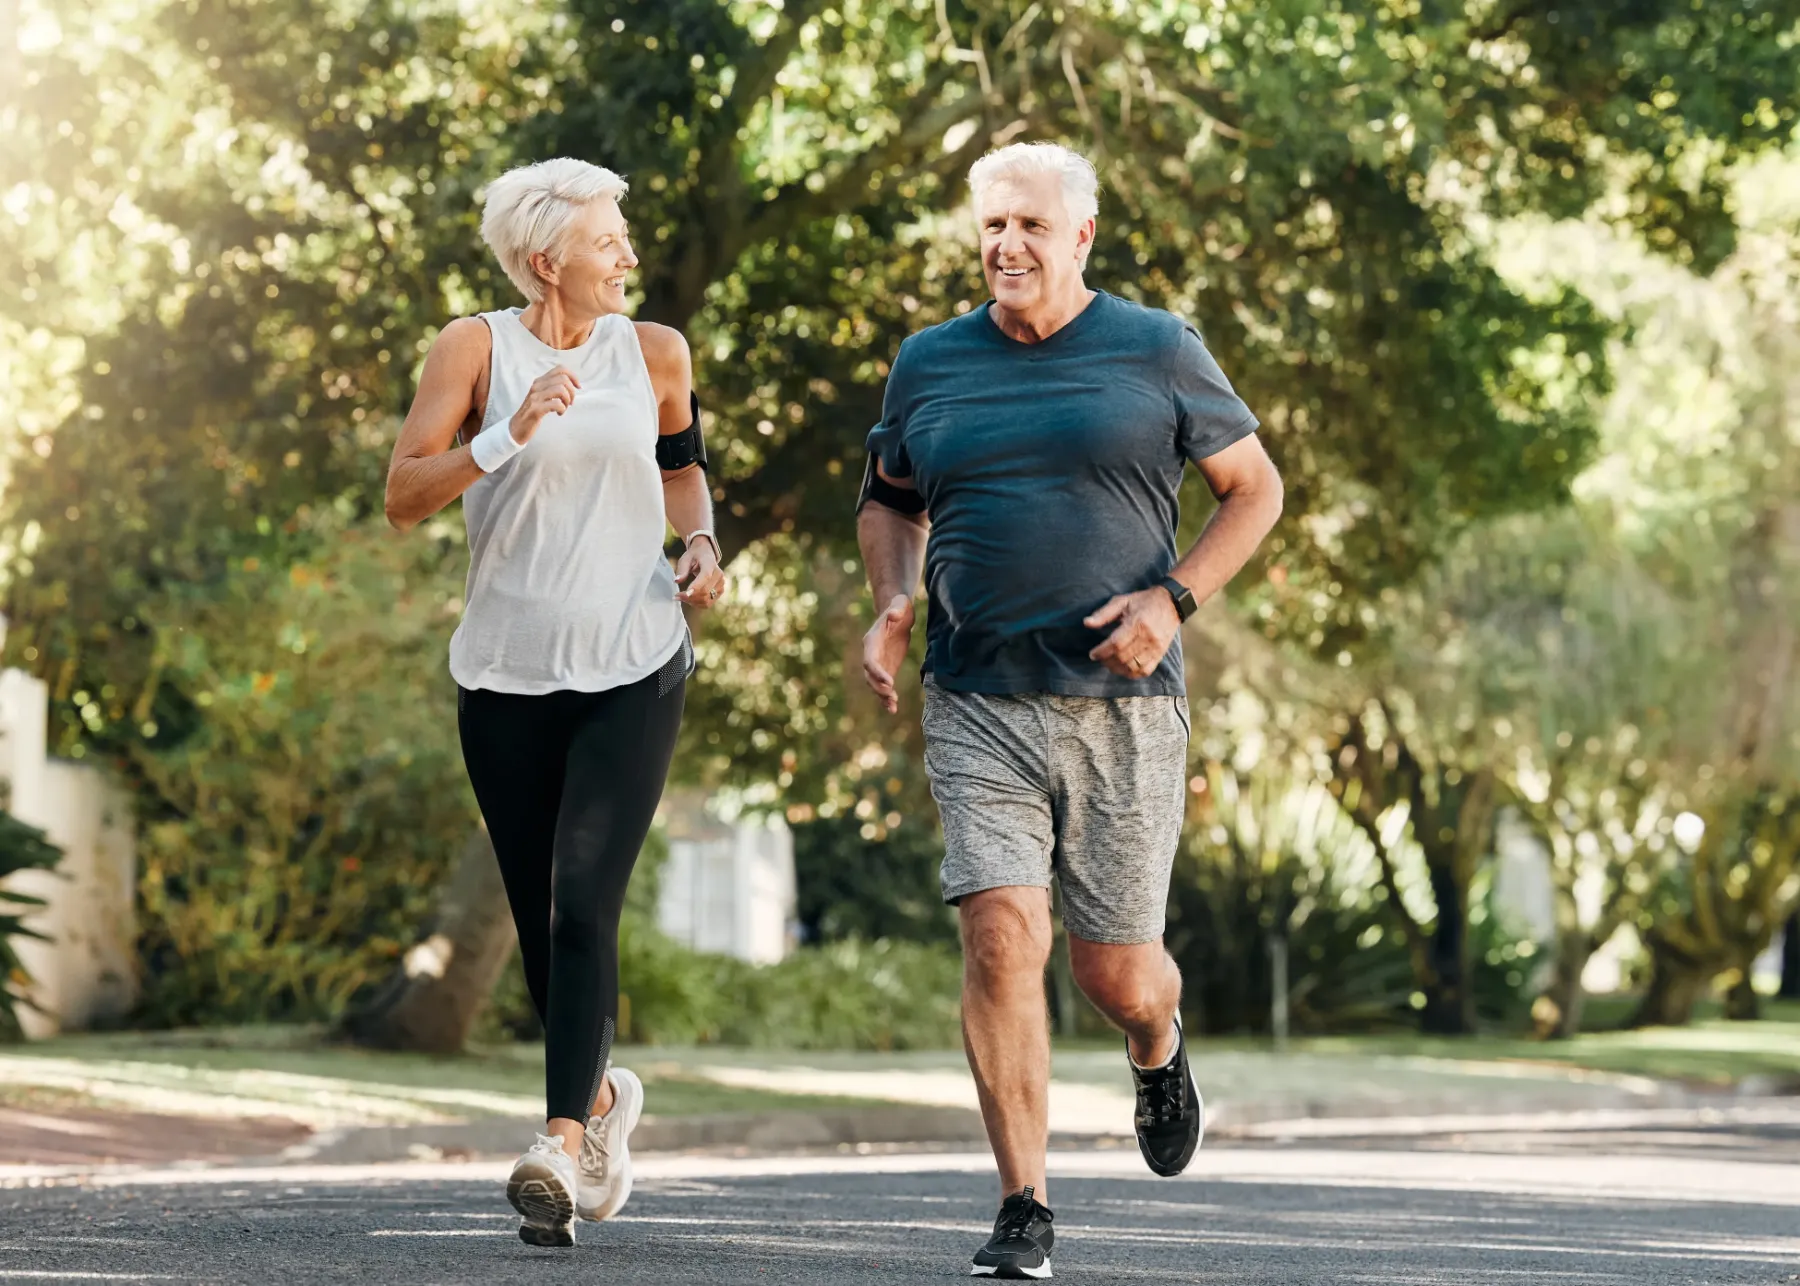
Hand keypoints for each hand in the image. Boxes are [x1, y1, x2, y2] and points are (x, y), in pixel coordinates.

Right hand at [508, 366, 580, 443]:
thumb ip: (554, 388)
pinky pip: (556, 404)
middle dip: (572, 392)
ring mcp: (535, 397)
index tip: (578, 387)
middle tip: (570, 403)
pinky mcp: (536, 409)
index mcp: (540, 381)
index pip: (560, 369)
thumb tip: (573, 385)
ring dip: (567, 400)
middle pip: (563, 379)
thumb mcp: (543, 395)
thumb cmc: (535, 411)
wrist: (518, 426)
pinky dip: (562, 409)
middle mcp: (537, 386)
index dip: (573, 376)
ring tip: (564, 408)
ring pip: (561, 390)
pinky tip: (559, 413)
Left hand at [674, 538, 724, 607]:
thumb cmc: (694, 556)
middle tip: (676, 596)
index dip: (696, 586)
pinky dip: (697, 604)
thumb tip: (677, 581)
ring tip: (681, 597)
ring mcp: (721, 584)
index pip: (706, 576)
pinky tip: (689, 599)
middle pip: (705, 591)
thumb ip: (682, 570)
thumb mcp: (685, 559)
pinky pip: (708, 603)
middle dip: (689, 597)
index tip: (684, 594)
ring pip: (706, 599)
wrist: (705, 554)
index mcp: (710, 564)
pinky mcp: (720, 591)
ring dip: (692, 602)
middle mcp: (719, 575)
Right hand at [862, 594, 915, 713]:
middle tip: (892, 697)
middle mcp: (871, 654)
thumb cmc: (899, 606)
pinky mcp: (887, 668)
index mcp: (871, 641)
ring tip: (892, 706)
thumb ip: (896, 609)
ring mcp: (879, 663)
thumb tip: (894, 614)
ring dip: (882, 696)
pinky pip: (884, 685)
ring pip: (874, 684)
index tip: (889, 682)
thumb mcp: (900, 604)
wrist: (898, 612)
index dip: (877, 672)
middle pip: (869, 675)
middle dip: (878, 687)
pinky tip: (893, 708)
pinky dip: (887, 697)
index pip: (870, 660)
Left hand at [1085, 587, 1180, 679]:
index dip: (1102, 652)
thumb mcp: (1122, 601)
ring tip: (1109, 663)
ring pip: (1133, 667)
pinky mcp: (1160, 654)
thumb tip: (1086, 623)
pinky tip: (1123, 668)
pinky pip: (1145, 671)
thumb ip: (1104, 613)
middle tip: (1099, 658)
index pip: (1116, 644)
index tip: (1093, 654)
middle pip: (1123, 657)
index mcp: (1137, 623)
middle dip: (1107, 661)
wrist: (1171, 604)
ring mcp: (1156, 648)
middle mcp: (1148, 638)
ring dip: (1117, 669)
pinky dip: (1132, 673)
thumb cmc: (1143, 601)